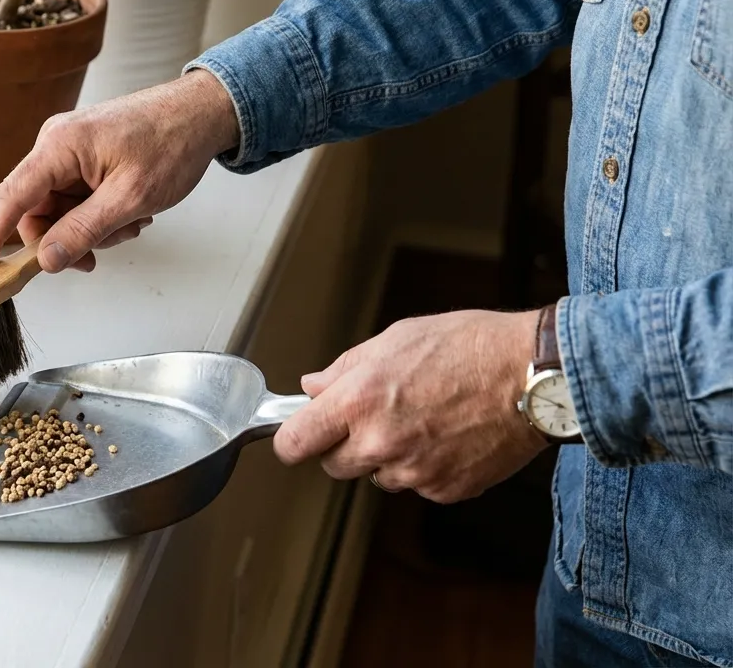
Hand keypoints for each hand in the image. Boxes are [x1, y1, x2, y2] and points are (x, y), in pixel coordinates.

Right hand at [0, 70, 239, 273]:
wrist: (203, 114)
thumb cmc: (172, 142)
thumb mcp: (130, 198)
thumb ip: (83, 231)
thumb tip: (45, 259)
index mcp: (59, 146)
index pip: (10, 197)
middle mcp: (56, 145)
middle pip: (36, 212)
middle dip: (67, 239)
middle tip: (98, 257)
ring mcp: (70, 152)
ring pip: (60, 212)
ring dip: (92, 229)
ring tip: (132, 223)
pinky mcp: (85, 159)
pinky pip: (77, 201)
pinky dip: (101, 216)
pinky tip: (131, 213)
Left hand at [274, 309, 548, 503]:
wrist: (534, 376)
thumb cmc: (469, 346)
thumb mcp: (396, 339)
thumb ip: (346, 369)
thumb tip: (313, 387)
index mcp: (359, 401)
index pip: (294, 444)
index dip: (294, 440)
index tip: (301, 435)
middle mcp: (381, 442)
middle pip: (334, 466)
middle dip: (345, 445)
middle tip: (376, 417)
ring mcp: (414, 472)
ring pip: (378, 477)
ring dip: (388, 456)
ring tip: (424, 419)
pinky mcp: (446, 490)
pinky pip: (418, 486)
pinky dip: (426, 467)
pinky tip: (449, 436)